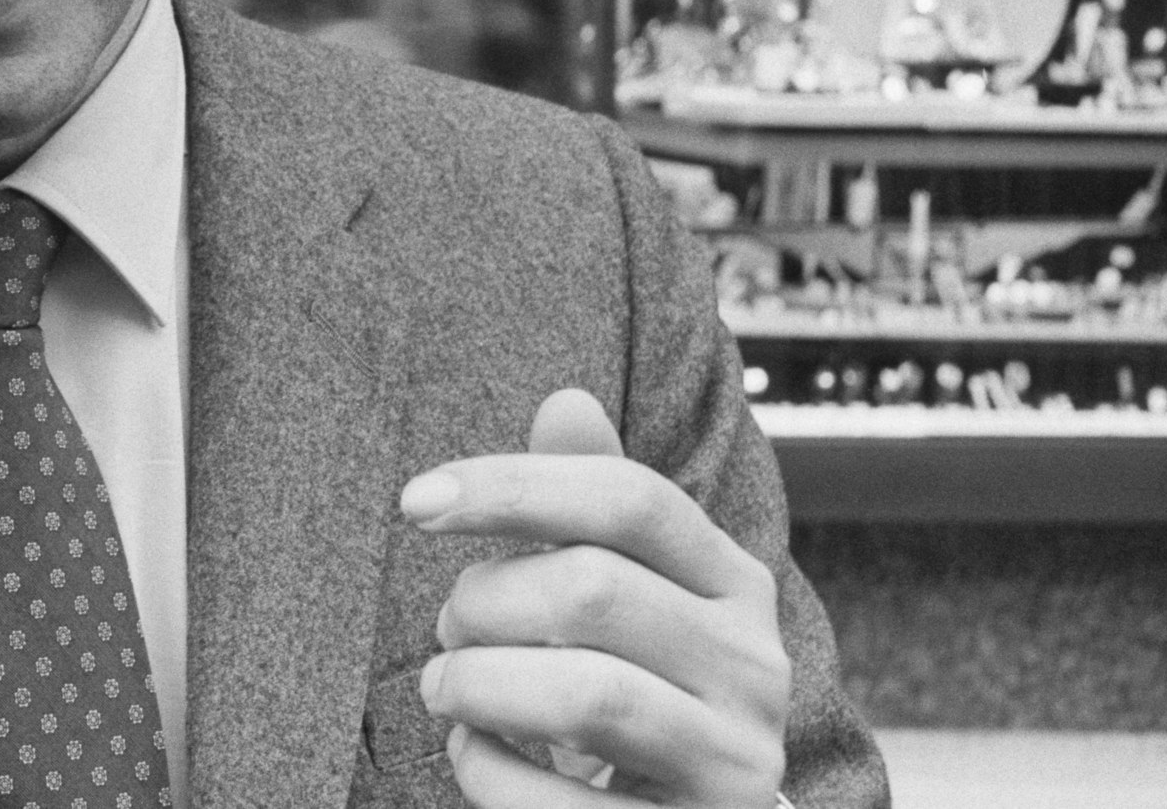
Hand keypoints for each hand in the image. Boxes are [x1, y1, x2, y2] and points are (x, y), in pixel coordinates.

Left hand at [398, 389, 788, 806]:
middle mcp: (752, 667)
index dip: (513, 486)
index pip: (630, 497)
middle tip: (446, 629)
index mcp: (733, 583)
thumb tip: (565, 398)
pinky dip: (486, 772)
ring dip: (477, 684)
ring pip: (586, 696)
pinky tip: (474, 753)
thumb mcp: (628, 589)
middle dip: (483, 602)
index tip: (414, 501)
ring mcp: (733, 763)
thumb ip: (591, 505)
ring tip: (444, 686)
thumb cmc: (639, 686)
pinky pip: (562, 804)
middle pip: (593, 590)